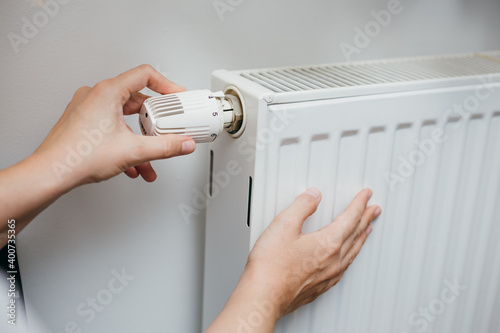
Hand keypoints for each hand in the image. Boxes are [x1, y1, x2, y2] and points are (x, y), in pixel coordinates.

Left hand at [34, 64, 195, 191]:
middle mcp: (95, 96)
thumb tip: (182, 144)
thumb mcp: (133, 151)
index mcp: (107, 92)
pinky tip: (133, 163)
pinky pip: (112, 127)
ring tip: (150, 156)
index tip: (176, 96)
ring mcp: (87, 109)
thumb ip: (165, 147)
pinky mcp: (83, 123)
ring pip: (124, 118)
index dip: (166, 85)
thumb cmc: (78, 156)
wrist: (51, 173)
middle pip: (136, 99)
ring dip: (140, 138)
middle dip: (154, 120)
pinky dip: (126, 142)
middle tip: (167, 129)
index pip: (145, 75)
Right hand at [207, 188, 380, 331]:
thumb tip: (314, 196)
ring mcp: (328, 276)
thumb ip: (302, 206)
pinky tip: (346, 258)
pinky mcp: (319, 287)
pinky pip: (343, 268)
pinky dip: (350, 257)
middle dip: (365, 219)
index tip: (365, 195)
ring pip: (352, 252)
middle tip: (373, 209)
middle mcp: (333, 261)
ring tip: (366, 230)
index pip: (350, 218)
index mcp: (327, 243)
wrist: (263, 296)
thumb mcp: (284, 225)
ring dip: (361, 238)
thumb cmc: (270, 267)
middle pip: (355, 235)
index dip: (359, 204)